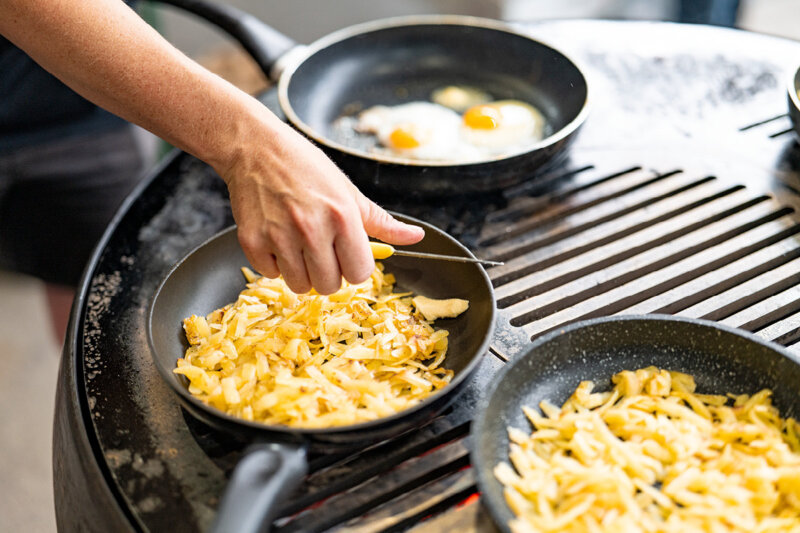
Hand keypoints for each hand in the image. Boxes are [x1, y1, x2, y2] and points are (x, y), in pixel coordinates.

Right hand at [220, 118, 423, 294]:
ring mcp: (279, 236)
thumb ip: (381, 222)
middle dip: (327, 273)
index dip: (353, 266)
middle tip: (319, 249)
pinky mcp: (251, 241)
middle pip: (329, 286)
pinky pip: (270, 274)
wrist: (256, 147)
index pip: (359, 273)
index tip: (344, 253)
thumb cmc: (306, 167)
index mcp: (342, 216)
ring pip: (299, 286)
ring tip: (297, 243)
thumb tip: (415, 237)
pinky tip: (277, 238)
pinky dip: (275, 263)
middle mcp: (312, 229)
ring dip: (301, 272)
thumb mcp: (349, 191)